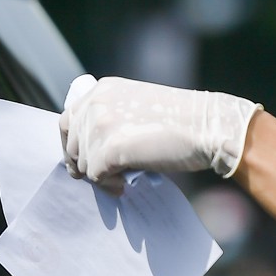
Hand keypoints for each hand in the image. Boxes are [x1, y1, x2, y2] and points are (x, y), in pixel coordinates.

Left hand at [57, 75, 259, 187]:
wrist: (208, 126)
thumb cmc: (180, 120)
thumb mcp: (137, 105)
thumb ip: (111, 117)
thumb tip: (89, 148)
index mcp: (102, 89)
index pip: (68, 121)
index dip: (73, 145)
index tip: (84, 161)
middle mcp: (97, 103)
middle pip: (71, 145)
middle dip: (84, 165)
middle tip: (104, 177)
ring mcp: (101, 125)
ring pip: (83, 163)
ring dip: (100, 177)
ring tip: (121, 179)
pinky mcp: (109, 148)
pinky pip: (95, 176)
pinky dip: (108, 186)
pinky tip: (124, 185)